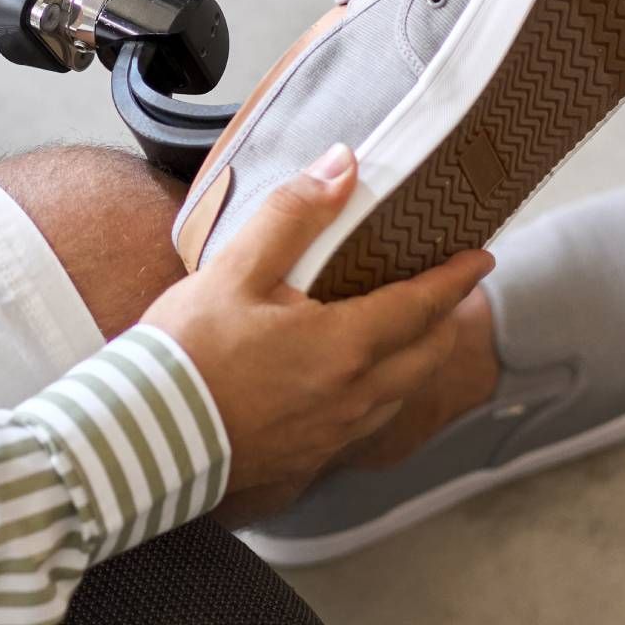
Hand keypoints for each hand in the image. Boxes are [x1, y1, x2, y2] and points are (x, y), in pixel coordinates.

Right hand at [140, 144, 493, 498]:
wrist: (143, 436)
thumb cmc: (186, 354)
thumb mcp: (234, 270)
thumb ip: (293, 215)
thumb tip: (342, 166)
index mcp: (343, 346)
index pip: (421, 306)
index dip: (455, 279)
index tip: (482, 258)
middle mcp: (352, 396)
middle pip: (425, 356)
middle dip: (444, 321)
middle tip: (448, 292)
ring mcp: (332, 433)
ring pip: (399, 395)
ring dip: (416, 361)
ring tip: (408, 334)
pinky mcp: (308, 458)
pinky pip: (366, 423)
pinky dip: (380, 395)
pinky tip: (355, 383)